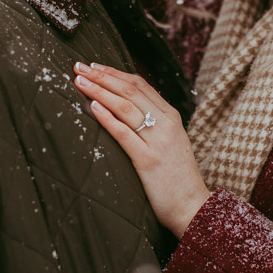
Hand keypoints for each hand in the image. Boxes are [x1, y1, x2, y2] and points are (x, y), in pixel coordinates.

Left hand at [73, 62, 209, 237]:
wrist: (193, 207)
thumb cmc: (177, 178)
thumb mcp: (171, 143)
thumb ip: (154, 125)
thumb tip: (126, 110)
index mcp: (171, 117)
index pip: (140, 85)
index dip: (115, 72)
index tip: (94, 65)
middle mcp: (166, 124)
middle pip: (130, 90)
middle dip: (102, 76)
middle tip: (79, 66)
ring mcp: (158, 141)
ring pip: (125, 106)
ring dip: (100, 91)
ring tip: (80, 81)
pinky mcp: (148, 160)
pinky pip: (124, 133)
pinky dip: (107, 117)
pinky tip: (92, 107)